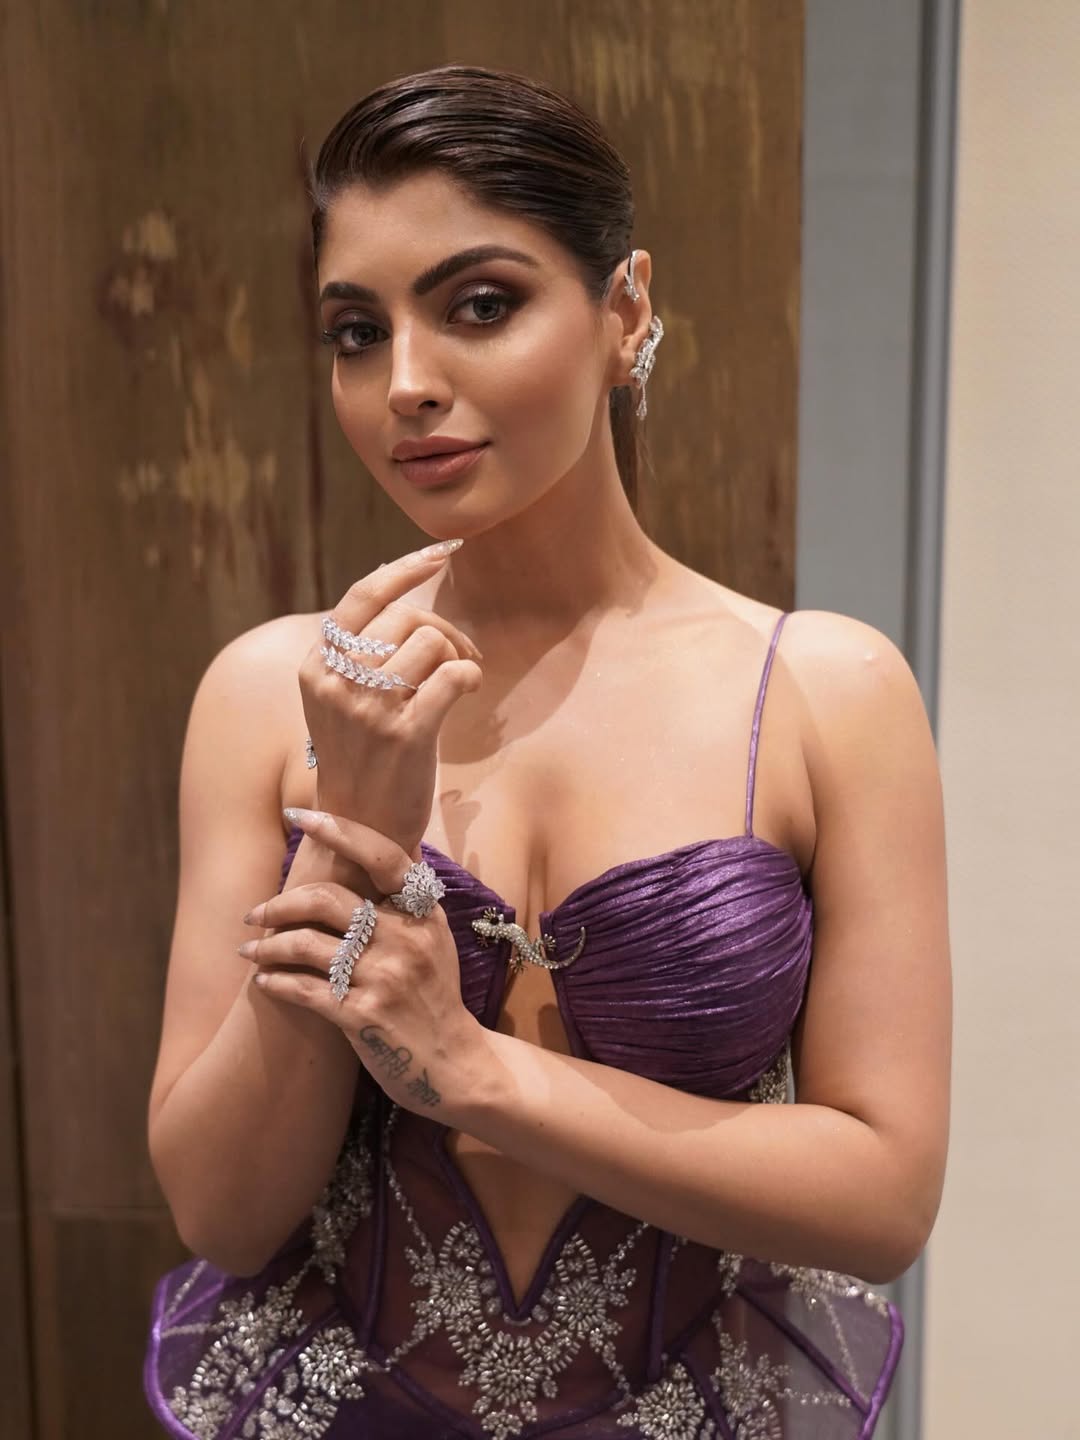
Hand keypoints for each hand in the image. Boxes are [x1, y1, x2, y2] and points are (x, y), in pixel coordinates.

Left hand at [240, 808, 488, 1120]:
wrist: (453, 1063)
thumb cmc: (434, 996)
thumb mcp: (432, 938)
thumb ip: (404, 900)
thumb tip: (368, 846)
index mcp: (423, 913)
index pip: (381, 855)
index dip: (339, 829)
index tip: (300, 815)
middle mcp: (406, 938)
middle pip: (326, 899)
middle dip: (279, 904)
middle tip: (256, 914)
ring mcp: (384, 977)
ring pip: (305, 944)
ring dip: (267, 946)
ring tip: (250, 951)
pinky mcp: (362, 1014)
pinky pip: (302, 987)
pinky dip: (275, 981)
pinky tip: (264, 981)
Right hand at [300, 541, 483, 855]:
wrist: (360, 830)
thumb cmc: (363, 758)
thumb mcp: (342, 700)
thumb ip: (360, 652)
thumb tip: (401, 584)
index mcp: (315, 667)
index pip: (362, 596)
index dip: (405, 568)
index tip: (443, 552)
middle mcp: (335, 683)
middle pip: (407, 617)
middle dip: (446, 630)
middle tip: (461, 657)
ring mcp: (367, 709)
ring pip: (432, 641)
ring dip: (459, 655)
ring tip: (460, 679)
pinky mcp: (403, 735)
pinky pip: (452, 676)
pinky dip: (469, 677)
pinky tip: (466, 692)